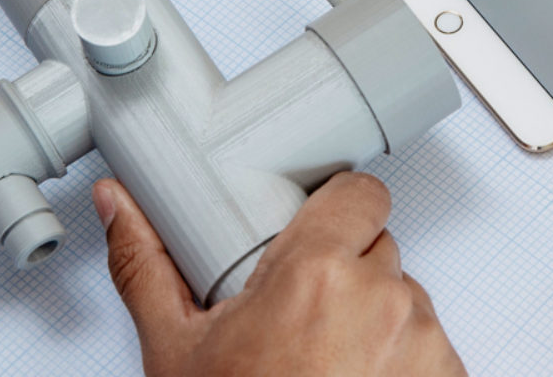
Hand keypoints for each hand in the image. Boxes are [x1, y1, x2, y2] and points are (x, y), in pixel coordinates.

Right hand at [95, 170, 465, 376]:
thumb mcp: (175, 349)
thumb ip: (145, 262)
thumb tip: (119, 205)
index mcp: (316, 272)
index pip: (361, 193)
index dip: (338, 208)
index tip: (318, 230)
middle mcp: (381, 301)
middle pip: (378, 248)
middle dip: (346, 271)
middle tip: (304, 313)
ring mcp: (423, 347)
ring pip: (407, 299)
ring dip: (377, 319)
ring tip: (329, 360)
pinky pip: (433, 350)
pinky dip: (404, 363)